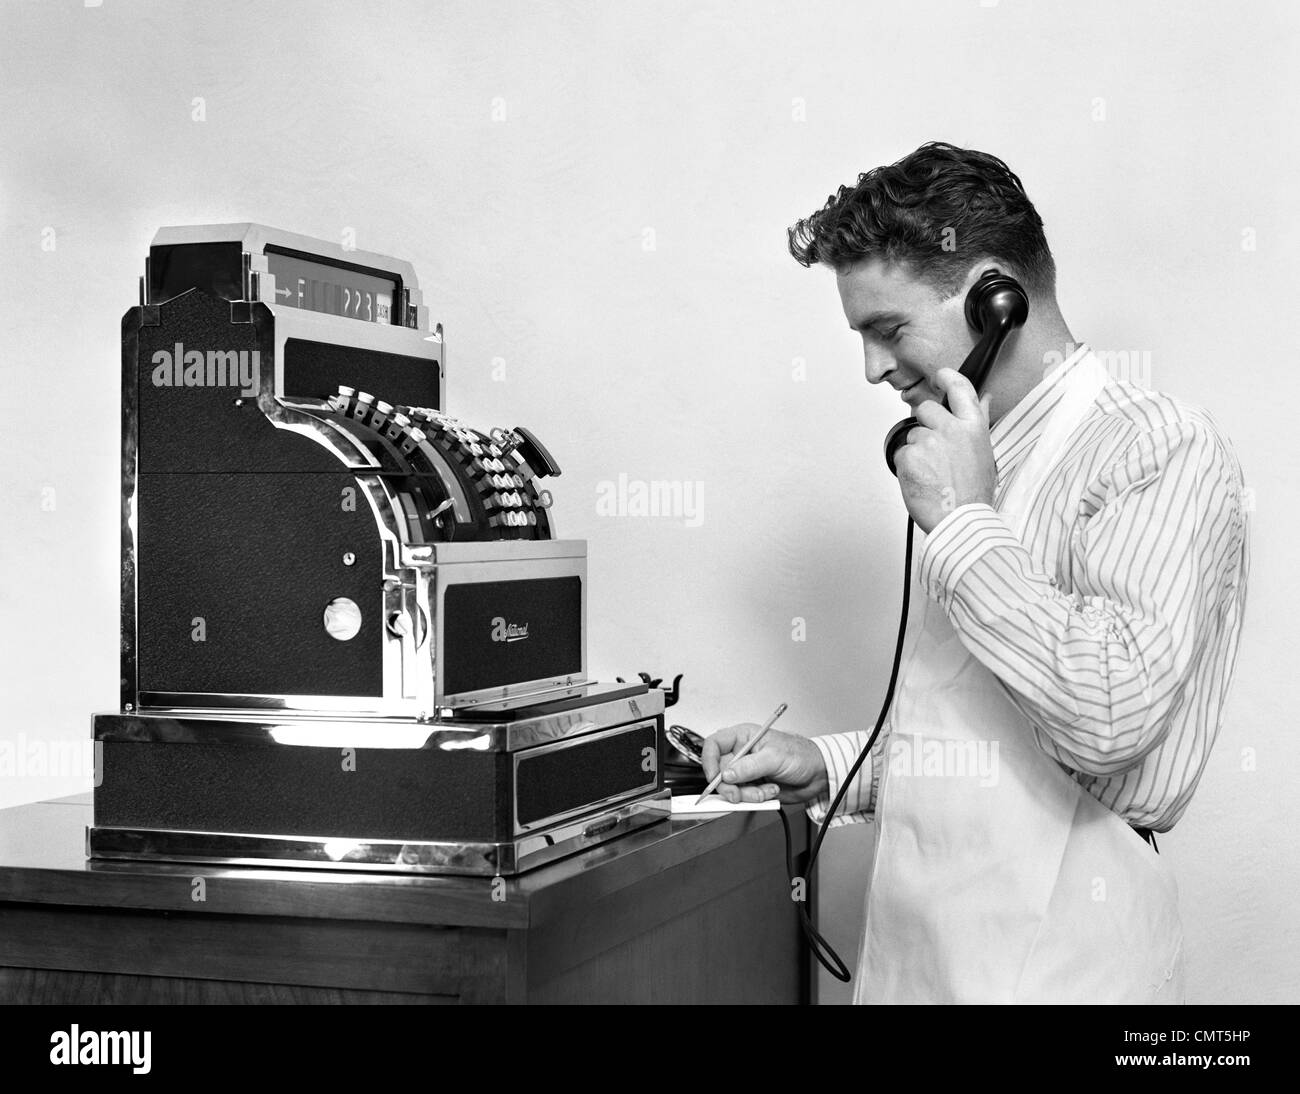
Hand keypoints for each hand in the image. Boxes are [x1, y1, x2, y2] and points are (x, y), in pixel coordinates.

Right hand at [700, 724, 828, 804]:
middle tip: (739, 794)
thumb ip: (749, 766)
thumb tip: (727, 774)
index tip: (715, 777)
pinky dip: (755, 799)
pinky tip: (770, 791)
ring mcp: (747, 771)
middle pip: (719, 772)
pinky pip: (743, 797)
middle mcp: (742, 754)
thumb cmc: (802, 755)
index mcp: (743, 737)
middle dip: (730, 786)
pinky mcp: (753, 786)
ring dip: (747, 794)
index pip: (714, 745)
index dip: (709, 761)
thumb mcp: (775, 757)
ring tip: (766, 790)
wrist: (818, 774)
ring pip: (731, 788)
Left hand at [894, 367, 996, 532]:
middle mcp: (951, 429)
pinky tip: (921, 480)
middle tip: (933, 451)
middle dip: (924, 425)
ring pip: (912, 436)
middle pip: (925, 409)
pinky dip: (906, 467)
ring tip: (931, 473)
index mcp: (973, 427)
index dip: (947, 378)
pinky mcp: (909, 456)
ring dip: (916, 451)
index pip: (960, 389)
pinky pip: (900, 454)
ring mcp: (928, 441)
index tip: (940, 376)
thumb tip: (986, 397)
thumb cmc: (973, 494)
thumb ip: (980, 421)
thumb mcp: (985, 453)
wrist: (960, 520)